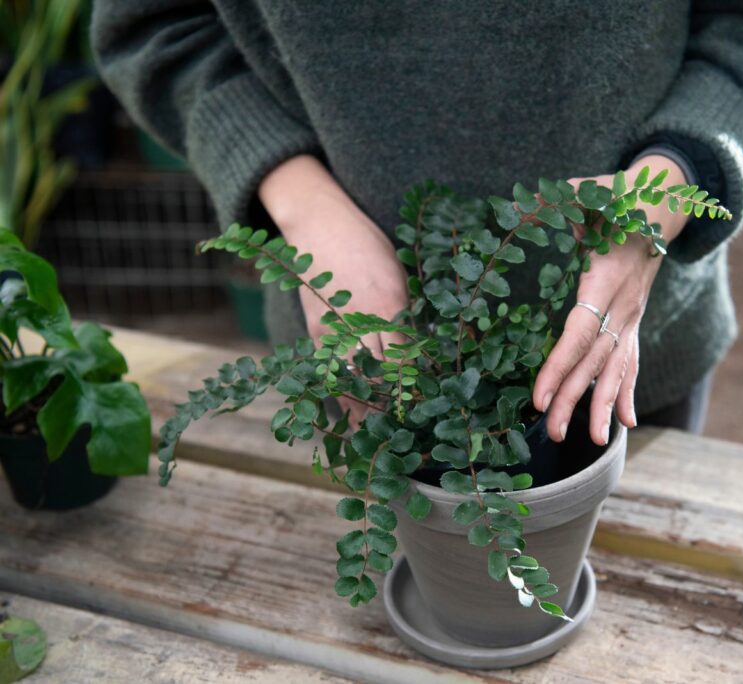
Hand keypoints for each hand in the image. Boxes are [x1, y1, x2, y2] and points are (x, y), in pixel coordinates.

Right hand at [259, 155, 407, 421]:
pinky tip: (352, 418)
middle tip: (407, 429)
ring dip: (367, 407)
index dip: (414, 384)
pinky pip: (330, 370)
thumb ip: (404, 313)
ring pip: (353, 377)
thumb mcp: (397, 276)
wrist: (320, 226)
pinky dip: (342, 395)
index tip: (426, 406)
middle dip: (393, 401)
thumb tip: (415, 350)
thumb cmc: (367, 247)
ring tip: (379, 435)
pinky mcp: (315, 330)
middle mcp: (362, 320)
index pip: (405, 355)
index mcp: (390, 304)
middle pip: (380, 371)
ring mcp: (335, 327)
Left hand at [532, 155, 689, 444]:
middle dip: (575, 398)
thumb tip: (522, 199)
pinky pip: (632, 360)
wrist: (663, 203)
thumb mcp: (591, 190)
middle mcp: (623, 305)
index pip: (579, 332)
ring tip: (592, 441)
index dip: (560, 366)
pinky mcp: (635, 320)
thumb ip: (560, 197)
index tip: (540, 397)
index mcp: (606, 279)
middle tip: (553, 432)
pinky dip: (627, 391)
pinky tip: (624, 422)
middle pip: (596, 360)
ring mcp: (632, 316)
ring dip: (603, 405)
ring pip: (617, 367)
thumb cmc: (619, 197)